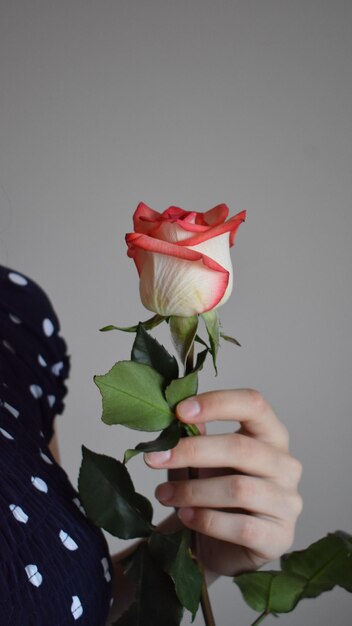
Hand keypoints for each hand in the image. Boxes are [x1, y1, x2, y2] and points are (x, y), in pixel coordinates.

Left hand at [144, 389, 302, 576]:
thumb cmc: (212, 496)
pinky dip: (207, 520)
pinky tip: (185, 516)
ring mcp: (288, 502)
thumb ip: (193, 439)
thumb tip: (176, 417)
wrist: (218, 550)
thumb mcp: (199, 462)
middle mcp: (286, 465)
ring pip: (239, 489)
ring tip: (164, 494)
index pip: (254, 404)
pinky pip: (242, 527)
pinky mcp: (280, 537)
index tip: (179, 411)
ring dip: (193, 491)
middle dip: (193, 451)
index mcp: (270, 435)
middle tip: (154, 458)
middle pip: (241, 448)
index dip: (217, 403)